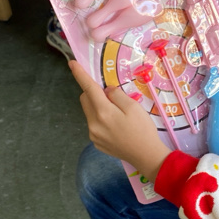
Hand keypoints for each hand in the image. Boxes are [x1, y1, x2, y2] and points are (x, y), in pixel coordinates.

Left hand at [70, 60, 170, 179]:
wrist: (146, 156)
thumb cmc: (143, 129)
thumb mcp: (134, 107)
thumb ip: (117, 94)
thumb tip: (106, 91)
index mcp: (103, 112)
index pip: (88, 88)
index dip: (80, 74)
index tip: (72, 63)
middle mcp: (93, 123)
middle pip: (85, 99)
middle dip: (93, 92)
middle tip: (112, 96)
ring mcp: (93, 135)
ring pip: (89, 112)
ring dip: (98, 107)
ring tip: (117, 115)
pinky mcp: (96, 143)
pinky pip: (94, 125)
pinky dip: (101, 120)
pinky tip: (116, 127)